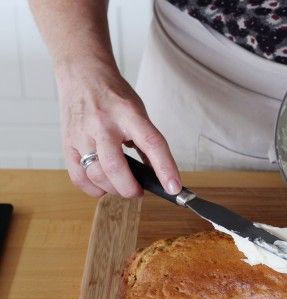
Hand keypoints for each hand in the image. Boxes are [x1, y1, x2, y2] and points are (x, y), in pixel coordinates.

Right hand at [57, 61, 181, 197]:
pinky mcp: (67, 143)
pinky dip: (93, 189)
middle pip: (115, 167)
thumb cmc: (113, 95)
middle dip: (130, 188)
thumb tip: (160, 173)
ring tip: (123, 186)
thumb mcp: (138, 111)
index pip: (151, 143)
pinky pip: (78, 177)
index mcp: (128, 113)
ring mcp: (81, 134)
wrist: (82, 73)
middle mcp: (103, 124)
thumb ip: (147, 140)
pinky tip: (103, 185)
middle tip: (139, 191)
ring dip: (113, 189)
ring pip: (96, 175)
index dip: (165, 169)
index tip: (174, 188)